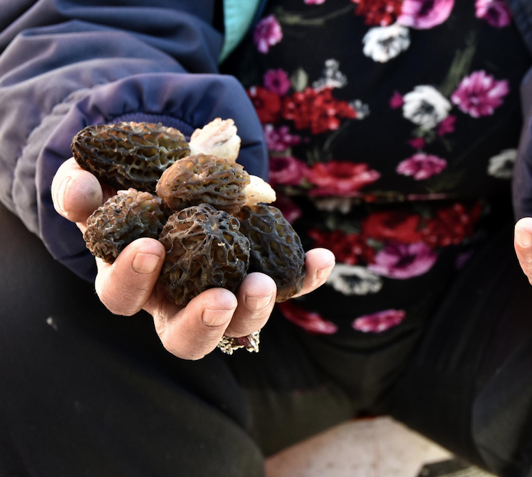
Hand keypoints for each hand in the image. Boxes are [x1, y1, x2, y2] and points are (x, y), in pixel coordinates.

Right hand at [51, 157, 334, 359]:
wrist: (172, 173)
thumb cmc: (128, 184)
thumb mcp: (99, 181)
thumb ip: (80, 187)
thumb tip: (81, 188)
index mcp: (133, 281)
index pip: (122, 297)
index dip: (133, 278)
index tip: (150, 246)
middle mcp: (176, 300)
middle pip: (185, 338)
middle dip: (202, 323)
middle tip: (219, 299)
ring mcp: (222, 293)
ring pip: (238, 325)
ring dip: (254, 309)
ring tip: (262, 283)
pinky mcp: (260, 276)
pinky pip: (286, 286)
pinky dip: (304, 277)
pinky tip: (321, 260)